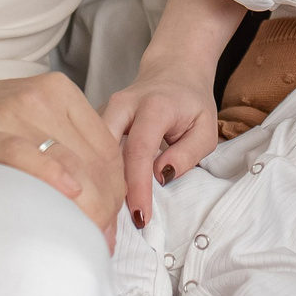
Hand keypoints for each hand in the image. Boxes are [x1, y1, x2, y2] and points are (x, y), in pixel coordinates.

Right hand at [0, 71, 123, 243]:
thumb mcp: (32, 125)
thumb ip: (69, 153)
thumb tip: (106, 213)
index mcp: (60, 94)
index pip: (108, 151)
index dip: (117, 193)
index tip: (110, 226)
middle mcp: (41, 98)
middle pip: (94, 161)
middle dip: (105, 208)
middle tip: (97, 241)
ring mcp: (10, 111)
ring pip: (68, 162)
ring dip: (84, 207)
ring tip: (83, 238)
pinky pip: (23, 152)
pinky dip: (49, 173)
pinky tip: (66, 193)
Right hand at [103, 74, 222, 227]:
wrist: (173, 69)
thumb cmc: (191, 103)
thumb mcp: (205, 128)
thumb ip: (187, 154)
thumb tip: (161, 176)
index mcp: (153, 106)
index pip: (139, 151)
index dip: (137, 187)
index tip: (140, 217)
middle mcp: (123, 105)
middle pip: (105, 151)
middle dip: (108, 188)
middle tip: (114, 226)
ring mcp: (105, 109)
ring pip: (91, 150)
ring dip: (96, 183)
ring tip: (104, 217)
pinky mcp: (96, 118)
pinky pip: (89, 148)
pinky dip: (93, 173)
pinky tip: (99, 196)